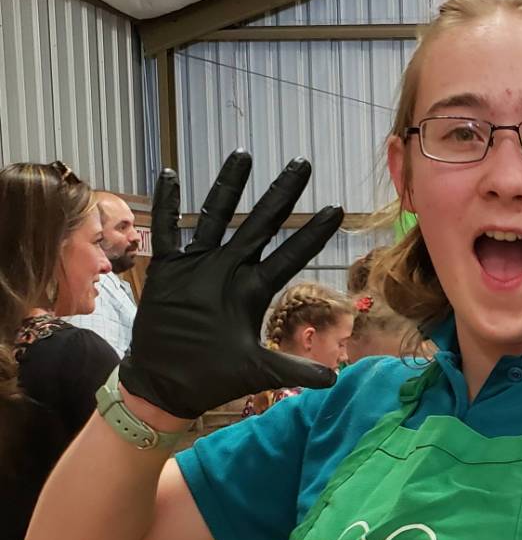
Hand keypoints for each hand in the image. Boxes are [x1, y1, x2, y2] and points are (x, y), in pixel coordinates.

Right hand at [120, 150, 344, 418]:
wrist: (167, 385)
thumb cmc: (213, 377)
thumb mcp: (258, 373)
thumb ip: (293, 370)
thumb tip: (333, 380)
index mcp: (253, 291)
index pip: (290, 256)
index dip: (311, 235)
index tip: (337, 209)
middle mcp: (230, 270)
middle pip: (260, 224)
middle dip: (280, 195)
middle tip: (301, 163)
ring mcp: (199, 266)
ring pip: (216, 216)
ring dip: (228, 187)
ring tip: (243, 155)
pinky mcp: (169, 270)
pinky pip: (167, 231)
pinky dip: (167, 205)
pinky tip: (170, 175)